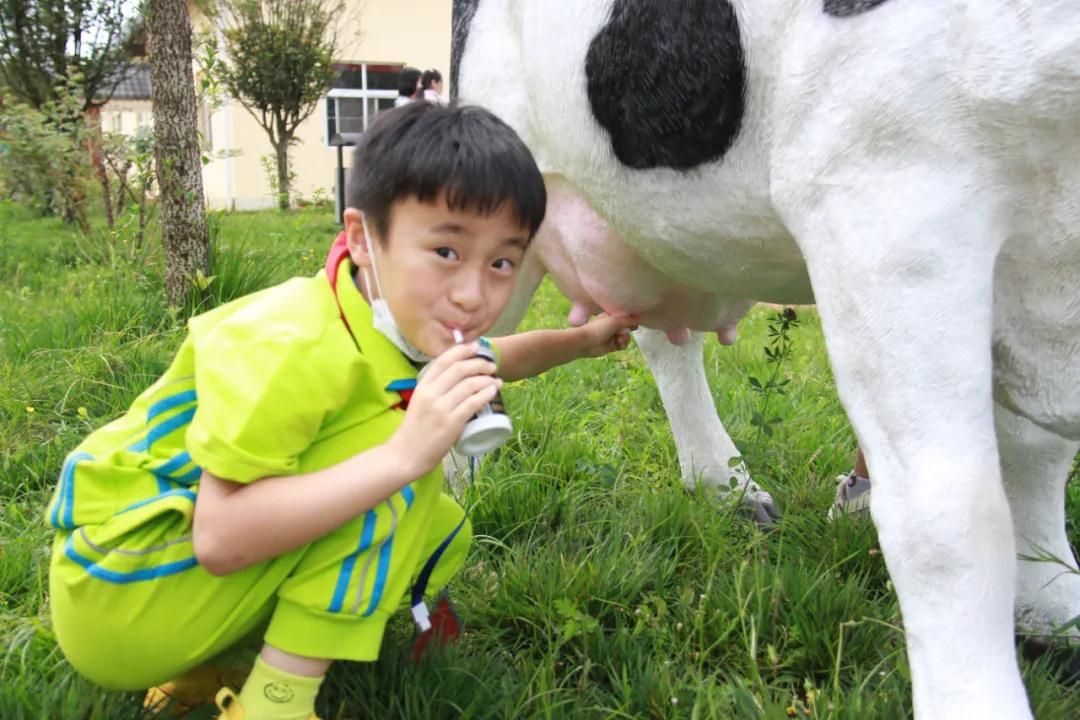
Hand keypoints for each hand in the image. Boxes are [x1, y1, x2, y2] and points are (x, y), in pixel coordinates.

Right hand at [386, 343, 500, 476]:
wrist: (405, 455)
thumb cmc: (415, 430)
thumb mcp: (420, 402)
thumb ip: (435, 390)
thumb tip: (459, 379)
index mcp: (422, 386)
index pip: (444, 361)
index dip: (462, 351)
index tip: (476, 347)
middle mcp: (431, 393)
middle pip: (459, 369)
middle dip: (479, 363)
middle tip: (491, 366)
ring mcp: (441, 408)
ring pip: (469, 385)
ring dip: (486, 379)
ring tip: (496, 380)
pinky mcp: (451, 423)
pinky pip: (472, 403)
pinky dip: (486, 394)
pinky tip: (493, 391)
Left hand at [576, 313, 639, 357]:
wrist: (586, 342)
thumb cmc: (598, 328)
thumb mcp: (616, 321)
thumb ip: (629, 320)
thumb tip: (641, 318)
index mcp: (611, 316)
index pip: (626, 316)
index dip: (631, 320)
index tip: (634, 322)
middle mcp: (612, 325)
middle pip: (628, 327)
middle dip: (628, 330)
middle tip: (625, 331)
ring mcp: (612, 335)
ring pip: (626, 336)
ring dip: (625, 338)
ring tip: (619, 340)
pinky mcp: (612, 345)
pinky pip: (623, 344)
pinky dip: (623, 344)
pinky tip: (619, 344)